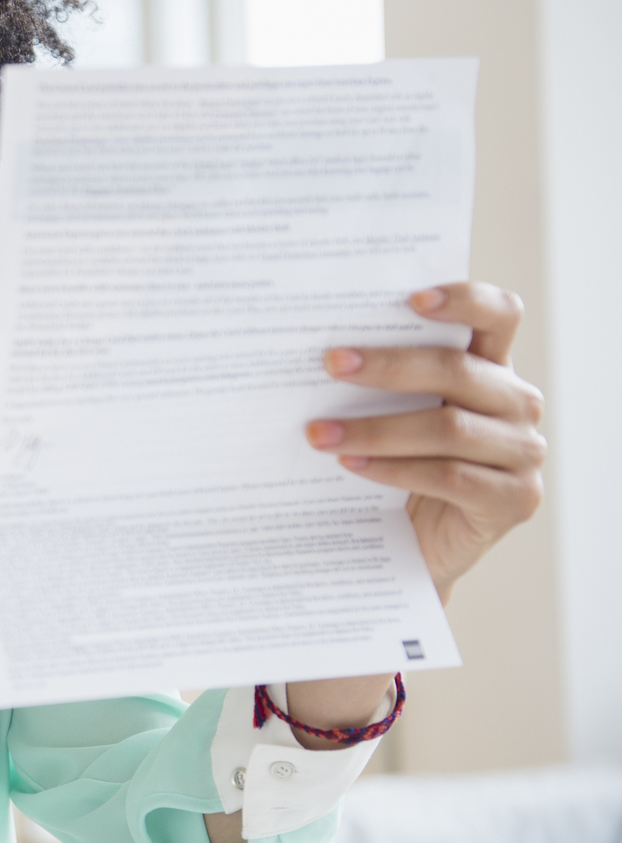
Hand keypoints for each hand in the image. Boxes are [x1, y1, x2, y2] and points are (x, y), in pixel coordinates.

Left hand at [304, 282, 545, 599]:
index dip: (465, 300)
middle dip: (388, 366)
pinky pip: (449, 476)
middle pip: (458, 371)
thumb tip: (322, 353)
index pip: (499, 316)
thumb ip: (385, 383)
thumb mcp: (397, 414)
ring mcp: (524, 452)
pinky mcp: (516, 499)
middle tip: (332, 363)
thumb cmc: (402, 464)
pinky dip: (394, 469)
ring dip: (375, 429)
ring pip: (448, 428)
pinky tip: (352, 465)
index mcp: (494, 368)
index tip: (411, 299)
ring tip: (319, 433)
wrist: (421, 543)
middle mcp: (518, 404)